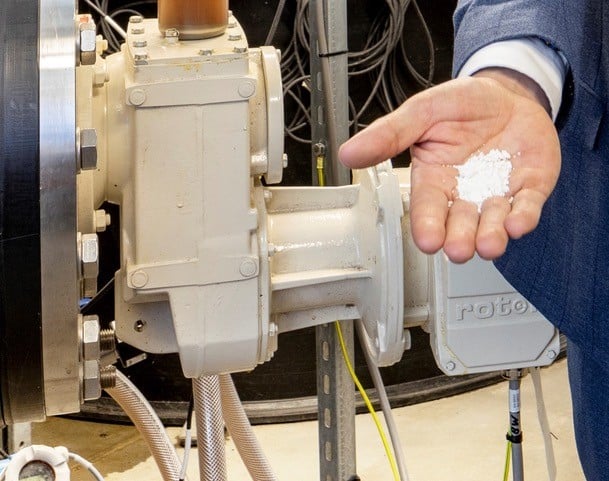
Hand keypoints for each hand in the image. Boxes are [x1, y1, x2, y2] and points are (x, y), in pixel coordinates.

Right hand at [339, 69, 560, 261]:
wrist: (507, 93)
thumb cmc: (462, 105)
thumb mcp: (422, 111)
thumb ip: (389, 134)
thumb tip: (348, 153)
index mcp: (434, 180)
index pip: (427, 209)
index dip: (427, 226)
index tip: (427, 240)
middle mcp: (464, 194)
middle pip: (459, 224)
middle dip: (459, 239)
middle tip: (457, 248)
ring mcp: (497, 193)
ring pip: (492, 223)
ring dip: (491, 237)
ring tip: (488, 245)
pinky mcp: (529, 188)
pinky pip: (527, 206)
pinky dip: (524, 217)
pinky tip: (518, 223)